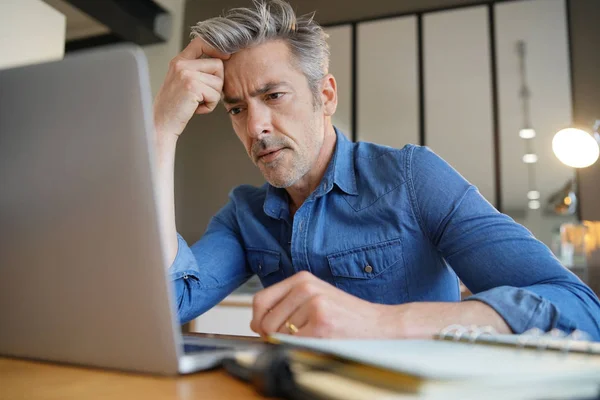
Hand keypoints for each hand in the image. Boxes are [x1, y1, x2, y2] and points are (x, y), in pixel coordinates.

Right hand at [153, 38, 229, 138]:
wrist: (160, 124)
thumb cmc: (173, 107)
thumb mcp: (181, 82)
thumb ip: (196, 70)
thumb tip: (221, 61)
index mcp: (179, 61)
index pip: (201, 42)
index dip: (216, 48)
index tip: (226, 56)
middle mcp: (181, 65)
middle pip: (218, 65)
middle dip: (217, 83)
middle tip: (202, 95)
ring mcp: (186, 74)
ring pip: (219, 82)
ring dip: (213, 97)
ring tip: (197, 102)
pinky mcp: (192, 87)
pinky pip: (215, 95)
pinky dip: (209, 106)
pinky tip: (196, 108)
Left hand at [249, 271, 511, 338]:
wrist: (379, 324)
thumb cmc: (346, 315)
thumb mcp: (314, 297)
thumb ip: (287, 303)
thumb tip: (257, 323)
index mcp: (302, 278)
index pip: (260, 300)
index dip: (258, 320)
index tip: (263, 329)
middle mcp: (305, 287)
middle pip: (265, 320)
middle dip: (273, 335)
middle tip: (295, 337)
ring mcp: (313, 304)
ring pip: (278, 333)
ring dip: (290, 341)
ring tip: (313, 335)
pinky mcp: (321, 323)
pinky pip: (293, 343)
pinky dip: (301, 347)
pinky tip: (319, 340)